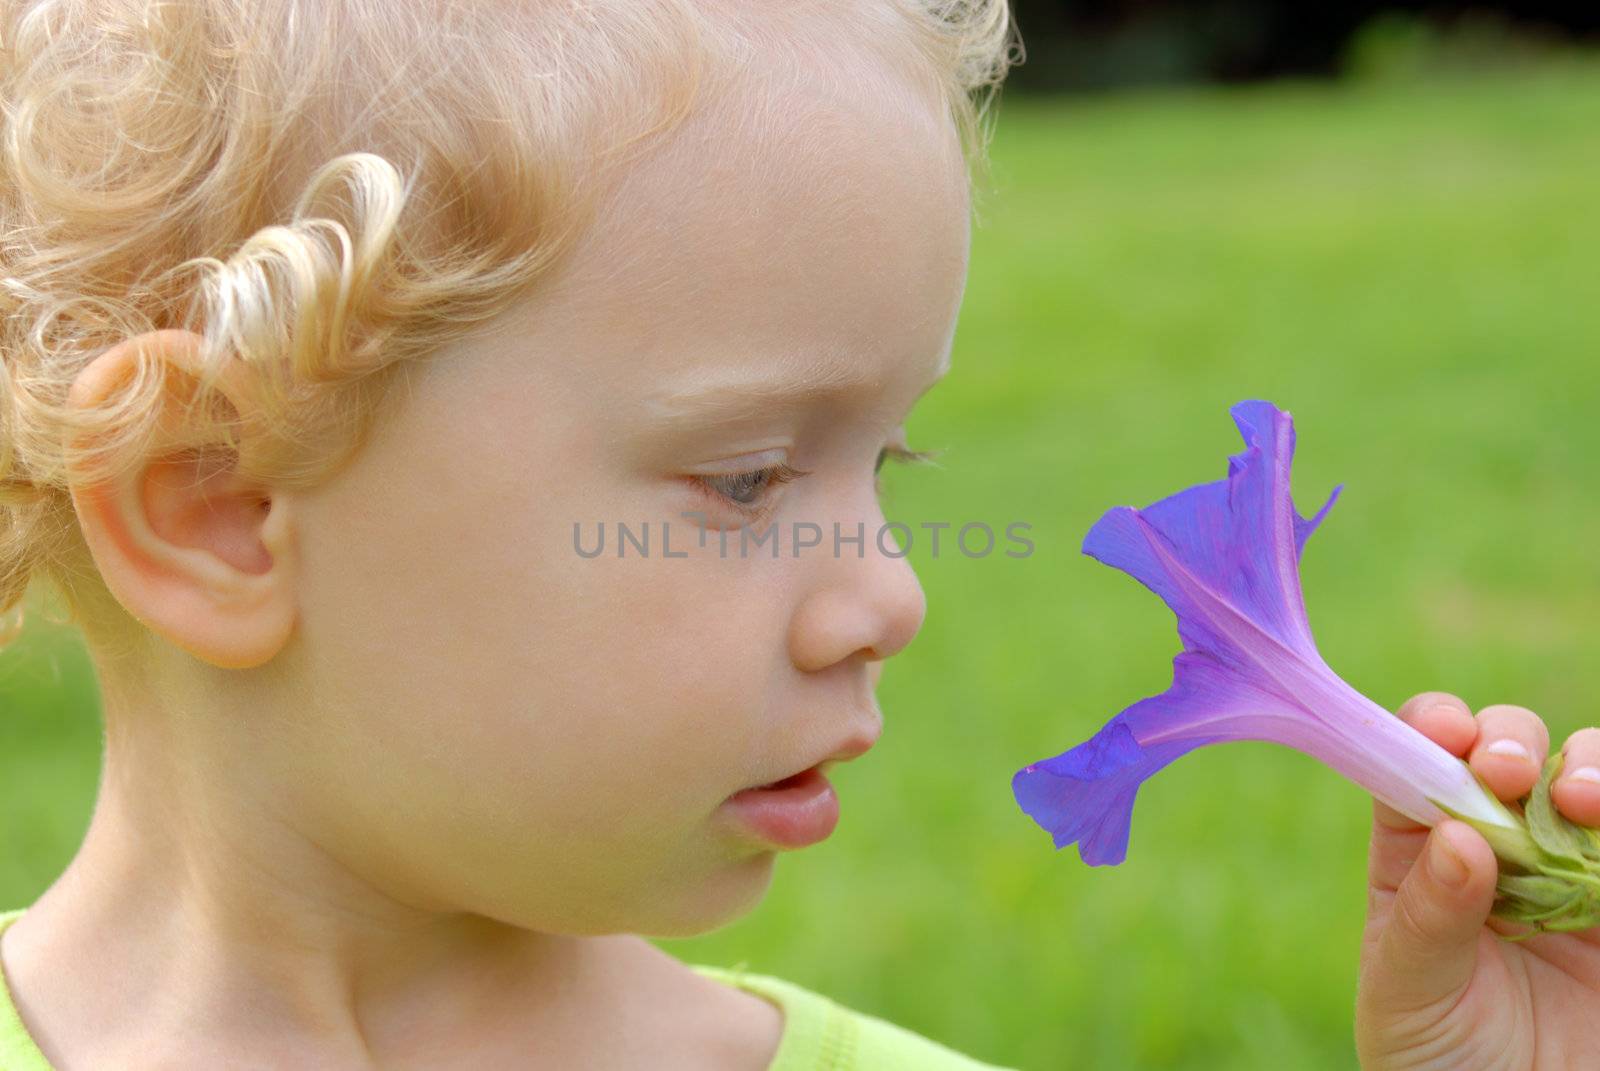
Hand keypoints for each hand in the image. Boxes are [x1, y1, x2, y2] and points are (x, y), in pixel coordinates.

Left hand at [1355, 691, 1599, 1068]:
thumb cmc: (1438, 1059)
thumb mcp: (1409, 993)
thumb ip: (1428, 919)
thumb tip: (1458, 837)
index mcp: (1419, 852)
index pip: (1418, 763)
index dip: (1431, 730)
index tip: (1446, 731)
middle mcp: (1494, 845)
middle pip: (1503, 752)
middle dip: (1509, 741)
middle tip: (1508, 771)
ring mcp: (1567, 868)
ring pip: (1583, 777)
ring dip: (1589, 768)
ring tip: (1583, 801)